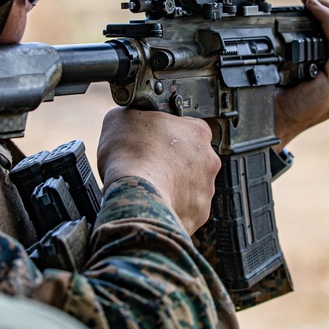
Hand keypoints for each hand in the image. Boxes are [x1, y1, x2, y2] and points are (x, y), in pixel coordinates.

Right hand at [97, 107, 220, 233]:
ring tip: (151, 186)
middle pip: (193, 159)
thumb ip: (133, 114)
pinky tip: (155, 203)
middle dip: (175, 162)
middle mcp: (209, 159)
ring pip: (191, 186)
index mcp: (197, 131)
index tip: (156, 141)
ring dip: (175, 186)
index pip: (189, 128)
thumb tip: (129, 117)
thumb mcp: (120, 118)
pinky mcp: (198, 214)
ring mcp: (205, 189)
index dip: (169, 135)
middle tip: (152, 165)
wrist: (132, 196)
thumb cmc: (129, 156)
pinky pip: (186, 209)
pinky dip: (173, 207)